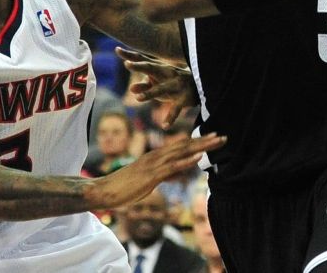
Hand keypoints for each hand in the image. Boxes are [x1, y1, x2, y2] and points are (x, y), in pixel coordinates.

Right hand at [89, 133, 225, 207]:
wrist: (104, 190)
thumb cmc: (123, 187)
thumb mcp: (147, 180)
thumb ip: (161, 174)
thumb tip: (173, 174)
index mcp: (156, 157)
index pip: (180, 146)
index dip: (197, 142)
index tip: (213, 138)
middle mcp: (156, 156)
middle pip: (185, 145)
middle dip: (204, 141)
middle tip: (223, 136)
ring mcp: (154, 165)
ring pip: (182, 152)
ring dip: (201, 146)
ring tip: (216, 140)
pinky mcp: (151, 175)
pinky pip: (172, 167)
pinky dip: (186, 160)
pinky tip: (199, 156)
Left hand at [117, 47, 197, 128]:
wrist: (202, 84)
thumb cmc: (175, 82)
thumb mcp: (159, 83)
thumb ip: (145, 85)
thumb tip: (131, 89)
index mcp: (160, 68)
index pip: (143, 60)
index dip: (130, 56)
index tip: (117, 50)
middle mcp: (167, 73)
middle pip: (152, 68)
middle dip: (140, 66)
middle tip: (126, 64)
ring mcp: (176, 85)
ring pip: (162, 89)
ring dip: (150, 92)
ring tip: (138, 98)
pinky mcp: (184, 99)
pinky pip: (176, 108)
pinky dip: (171, 117)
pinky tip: (164, 126)